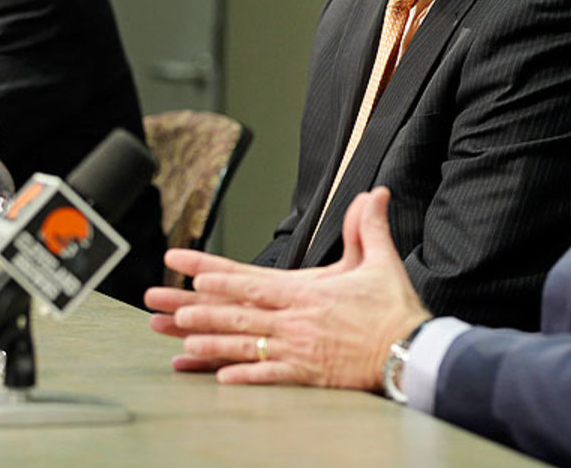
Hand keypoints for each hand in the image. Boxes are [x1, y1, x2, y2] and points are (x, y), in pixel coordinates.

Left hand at [159, 186, 430, 390]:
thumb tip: (376, 193)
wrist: (411, 351)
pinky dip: (244, 375)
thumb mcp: (381, 261)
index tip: (184, 263)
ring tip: (176, 337)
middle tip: (160, 302)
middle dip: (195, 305)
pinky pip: (269, 376)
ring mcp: (299, 348)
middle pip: (236, 311)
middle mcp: (296, 319)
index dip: (215, 270)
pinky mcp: (308, 374)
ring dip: (208, 340)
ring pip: (244, 343)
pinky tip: (220, 377)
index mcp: (306, 291)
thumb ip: (369, 226)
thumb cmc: (393, 309)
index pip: (250, 278)